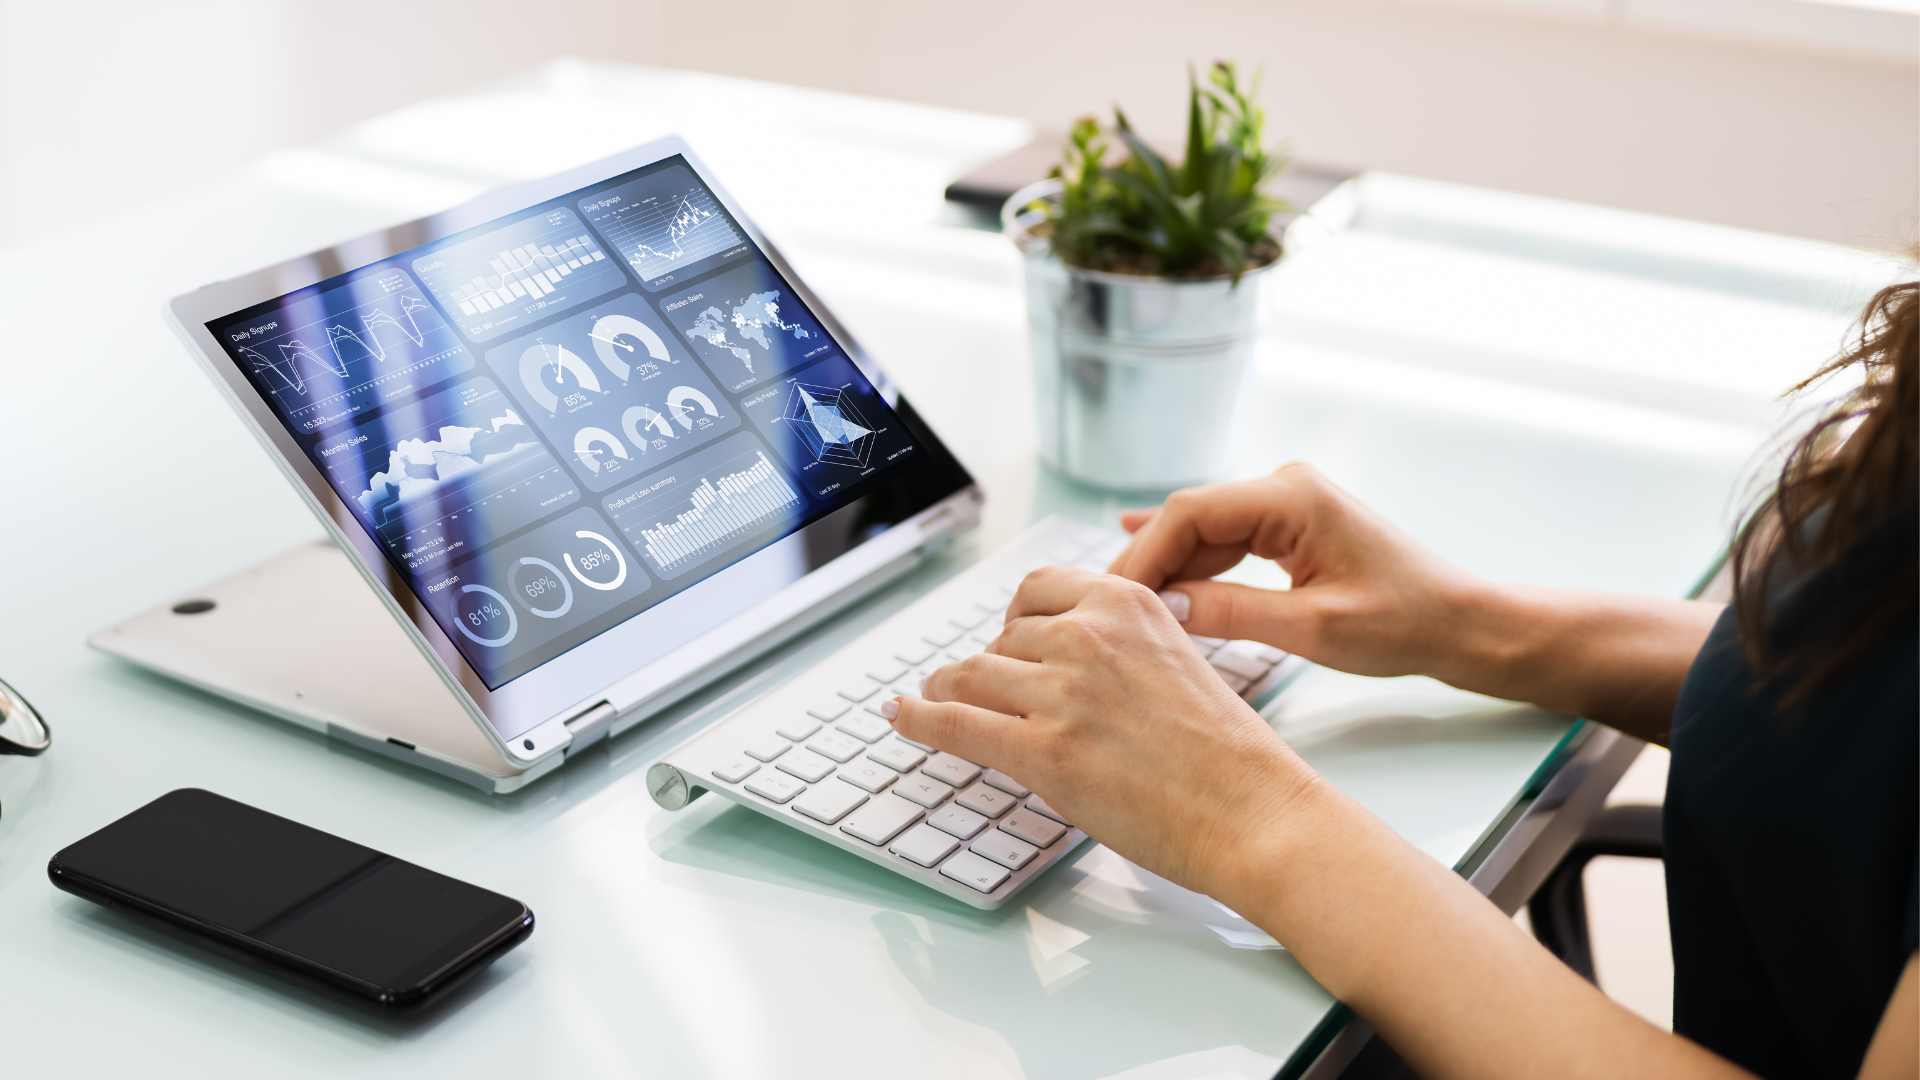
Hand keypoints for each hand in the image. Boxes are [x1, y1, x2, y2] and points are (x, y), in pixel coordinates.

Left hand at [889, 567, 1315, 896]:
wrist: (1254, 810)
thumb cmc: (1227, 753)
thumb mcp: (1178, 660)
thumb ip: (1123, 646)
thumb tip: (1063, 655)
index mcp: (1126, 604)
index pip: (1036, 592)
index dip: (1012, 621)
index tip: (1003, 640)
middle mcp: (1089, 636)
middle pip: (1002, 639)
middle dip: (990, 668)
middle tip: (984, 692)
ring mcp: (1062, 693)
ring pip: (970, 675)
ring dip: (949, 691)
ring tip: (934, 701)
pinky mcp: (1043, 751)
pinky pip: (956, 723)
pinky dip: (919, 719)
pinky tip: (902, 717)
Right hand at [1106, 463, 1479, 684]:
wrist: (1459, 623)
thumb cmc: (1402, 623)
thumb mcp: (1313, 628)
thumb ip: (1232, 612)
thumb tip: (1161, 610)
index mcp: (1292, 496)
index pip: (1190, 513)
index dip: (1144, 555)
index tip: (1109, 599)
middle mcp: (1285, 485)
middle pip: (1191, 517)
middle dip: (1148, 562)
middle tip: (1103, 610)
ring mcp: (1288, 502)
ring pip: (1204, 529)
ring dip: (1168, 567)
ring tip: (1121, 607)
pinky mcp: (1291, 525)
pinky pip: (1227, 539)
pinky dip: (1194, 561)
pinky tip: (1146, 563)